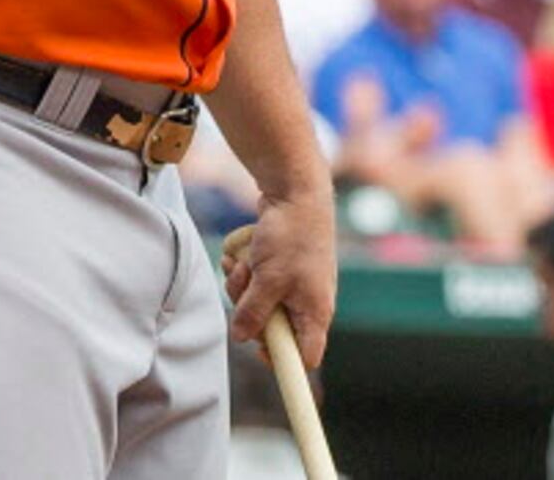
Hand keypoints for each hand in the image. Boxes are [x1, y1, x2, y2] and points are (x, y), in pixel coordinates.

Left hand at [222, 196, 337, 369]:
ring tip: (242, 264)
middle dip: (250, 310)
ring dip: (242, 286)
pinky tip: (238, 256)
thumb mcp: (268, 280)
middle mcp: (307, 301)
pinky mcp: (281, 266)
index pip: (307, 356)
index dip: (285, 361)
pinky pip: (256, 281)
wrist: (296, 191)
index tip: (260, 352)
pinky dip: (244, 271)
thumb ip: (254, 314)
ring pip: (258, 303)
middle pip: (273, 328)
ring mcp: (294, 283)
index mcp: (315, 312)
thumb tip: (242, 338)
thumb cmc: (291, 236)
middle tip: (245, 288)